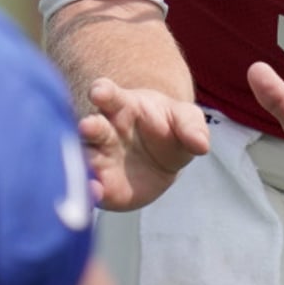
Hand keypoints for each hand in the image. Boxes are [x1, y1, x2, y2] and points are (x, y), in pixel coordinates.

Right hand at [78, 79, 209, 210]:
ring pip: (85, 157)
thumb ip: (192, 128)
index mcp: (123, 105)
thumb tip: (201, 144)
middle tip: (86, 127)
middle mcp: (105, 130)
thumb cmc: (169, 127)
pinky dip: (89, 190)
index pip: (109, 94)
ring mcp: (100, 157)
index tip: (99, 92)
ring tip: (87, 169)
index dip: (103, 91)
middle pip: (92, 125)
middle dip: (88, 126)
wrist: (162, 159)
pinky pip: (91, 186)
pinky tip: (94, 193)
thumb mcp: (185, 119)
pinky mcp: (100, 184)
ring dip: (82, 161)